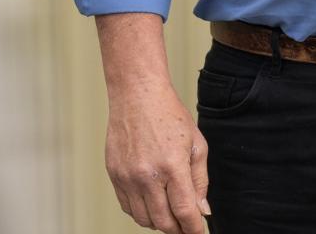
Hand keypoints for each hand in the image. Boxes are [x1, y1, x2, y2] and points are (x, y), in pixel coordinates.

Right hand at [105, 79, 210, 232]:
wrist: (137, 95)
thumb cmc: (169, 115)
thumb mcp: (196, 144)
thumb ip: (200, 181)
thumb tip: (201, 211)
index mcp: (172, 166)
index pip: (184, 212)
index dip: (194, 228)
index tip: (199, 232)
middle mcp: (147, 175)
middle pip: (163, 222)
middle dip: (178, 230)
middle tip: (186, 227)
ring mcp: (127, 177)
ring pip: (143, 219)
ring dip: (159, 222)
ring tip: (170, 214)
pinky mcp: (113, 174)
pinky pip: (127, 207)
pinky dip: (141, 212)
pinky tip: (152, 203)